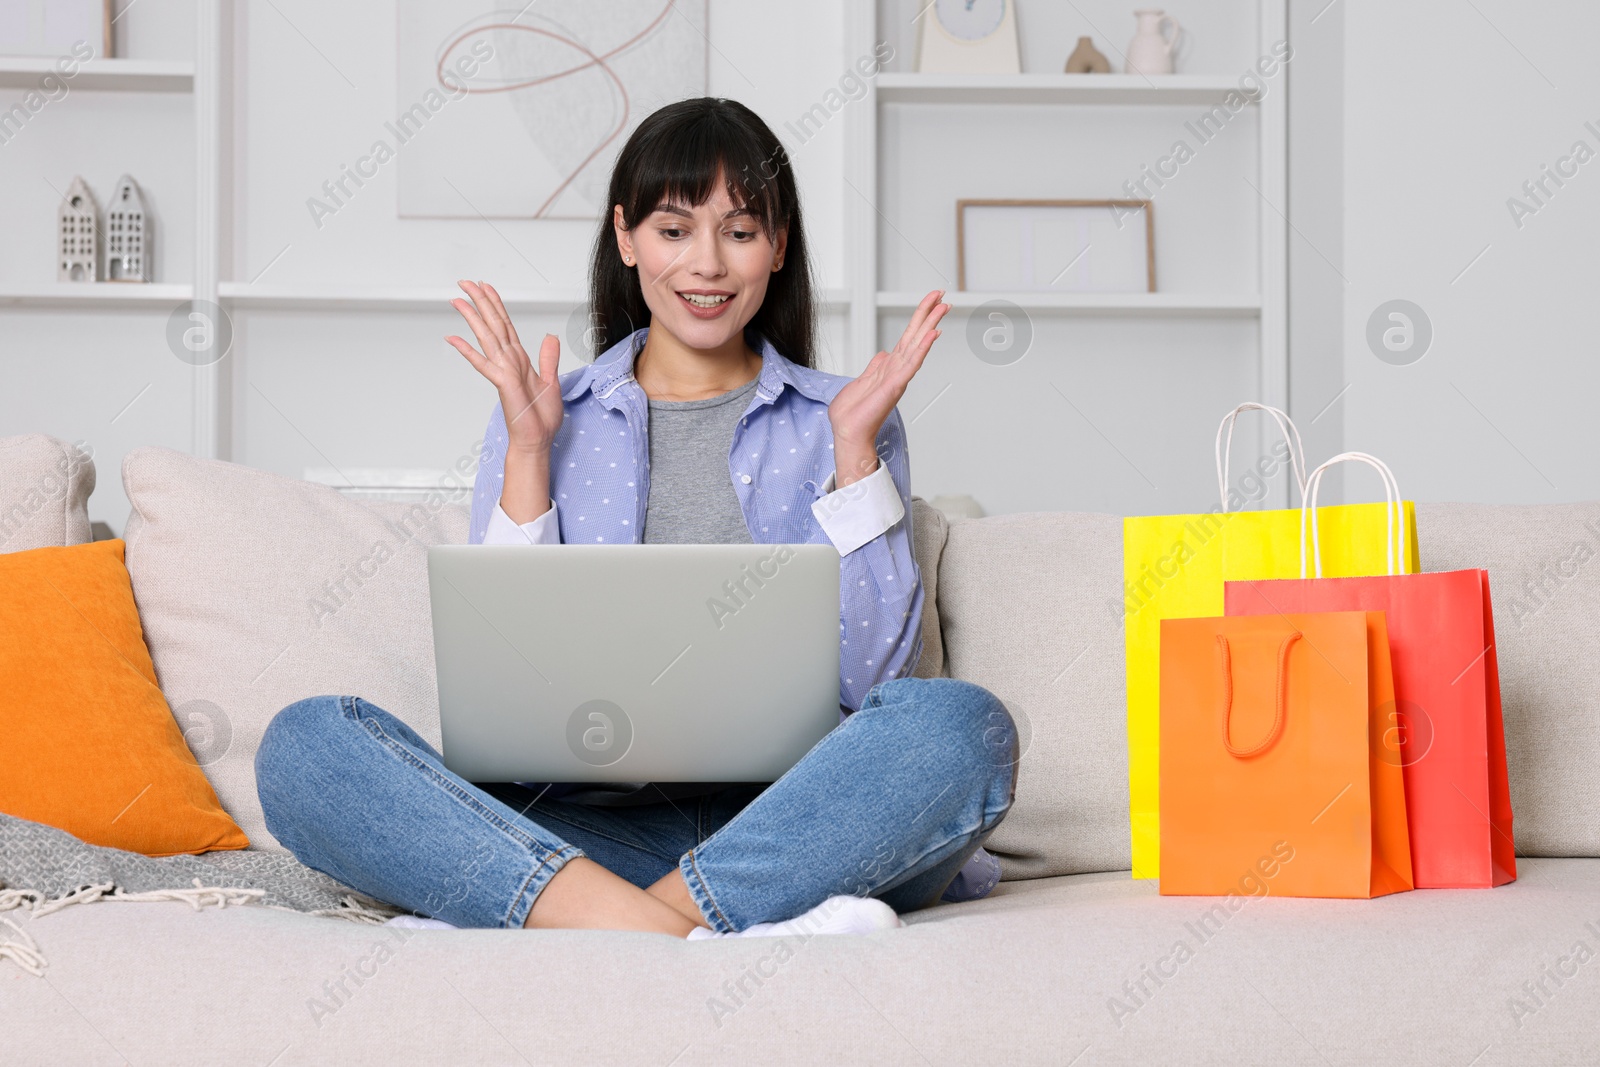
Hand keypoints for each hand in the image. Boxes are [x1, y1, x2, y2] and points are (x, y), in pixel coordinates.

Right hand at [445, 280, 562, 454]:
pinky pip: (483, 363)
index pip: (506, 325)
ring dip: (473, 317)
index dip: (496, 305)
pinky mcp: (502, 383)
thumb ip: (548, 358)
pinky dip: (468, 350)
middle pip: (493, 324)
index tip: (486, 287)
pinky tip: (453, 338)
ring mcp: (503, 371)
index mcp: (520, 360)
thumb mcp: (552, 382)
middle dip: (480, 302)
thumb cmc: (541, 418)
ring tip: (458, 299)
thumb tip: (549, 336)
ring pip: (486, 337)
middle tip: (464, 282)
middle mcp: (509, 362)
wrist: (537, 440)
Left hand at [828, 289, 946, 484]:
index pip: (907, 337)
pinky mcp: (895, 385)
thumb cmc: (853, 413)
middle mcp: (897, 369)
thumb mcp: (861, 381)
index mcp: (889, 366)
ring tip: (943, 308)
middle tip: (942, 295)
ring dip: (930, 324)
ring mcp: (898, 377)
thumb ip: (875, 366)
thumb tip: (883, 353)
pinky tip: (932, 334)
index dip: (918, 318)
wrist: (849, 432)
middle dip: (928, 314)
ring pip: (917, 344)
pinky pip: (912, 363)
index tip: (930, 301)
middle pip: (916, 335)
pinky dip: (923, 348)